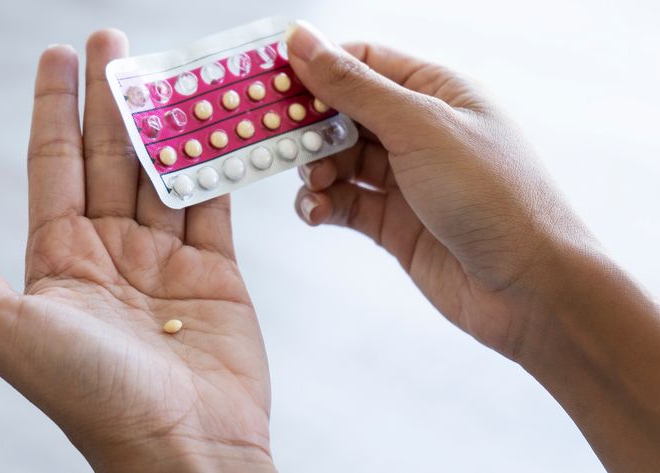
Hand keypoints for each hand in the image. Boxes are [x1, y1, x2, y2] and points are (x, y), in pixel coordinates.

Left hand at [0, 31, 274, 472]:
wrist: (183, 448)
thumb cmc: (91, 396)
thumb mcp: (7, 327)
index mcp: (60, 259)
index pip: (56, 164)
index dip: (54, 108)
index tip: (60, 54)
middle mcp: (111, 252)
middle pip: (111, 157)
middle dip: (112, 98)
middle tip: (114, 40)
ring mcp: (165, 260)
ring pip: (165, 174)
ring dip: (167, 122)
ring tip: (168, 69)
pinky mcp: (218, 272)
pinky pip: (214, 205)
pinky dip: (217, 164)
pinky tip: (216, 125)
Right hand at [287, 21, 595, 359]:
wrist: (528, 288)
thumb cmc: (494, 196)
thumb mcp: (419, 127)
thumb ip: (354, 87)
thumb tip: (303, 41)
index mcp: (436, 92)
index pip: (362, 62)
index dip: (316, 67)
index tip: (271, 80)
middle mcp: (419, 132)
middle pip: (343, 112)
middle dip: (309, 125)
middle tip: (276, 138)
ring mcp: (405, 179)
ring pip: (337, 161)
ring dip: (314, 169)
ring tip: (314, 182)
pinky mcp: (393, 223)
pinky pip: (343, 202)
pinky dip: (322, 205)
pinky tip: (317, 211)